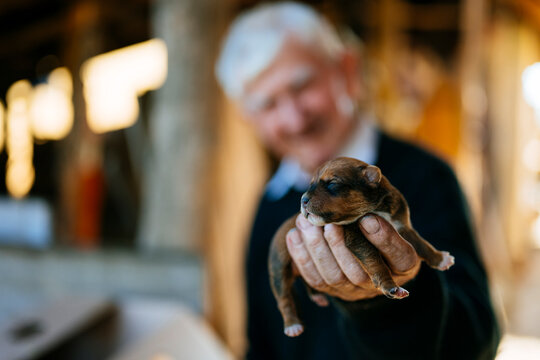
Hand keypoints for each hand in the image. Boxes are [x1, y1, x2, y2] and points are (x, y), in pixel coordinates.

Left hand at [286, 214, 420, 300]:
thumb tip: (371, 174)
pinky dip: (302, 257)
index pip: (400, 256)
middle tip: (330, 224)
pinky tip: (295, 234)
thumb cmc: (379, 225)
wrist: (363, 251)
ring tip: (306, 223)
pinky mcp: (332, 289)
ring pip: (334, 276)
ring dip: (318, 249)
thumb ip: (380, 202)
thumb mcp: (389, 213)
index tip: (367, 219)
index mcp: (403, 263)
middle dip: (341, 246)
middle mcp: (379, 281)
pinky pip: (315, 279)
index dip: (384, 239)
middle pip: (360, 273)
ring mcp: (353, 289)